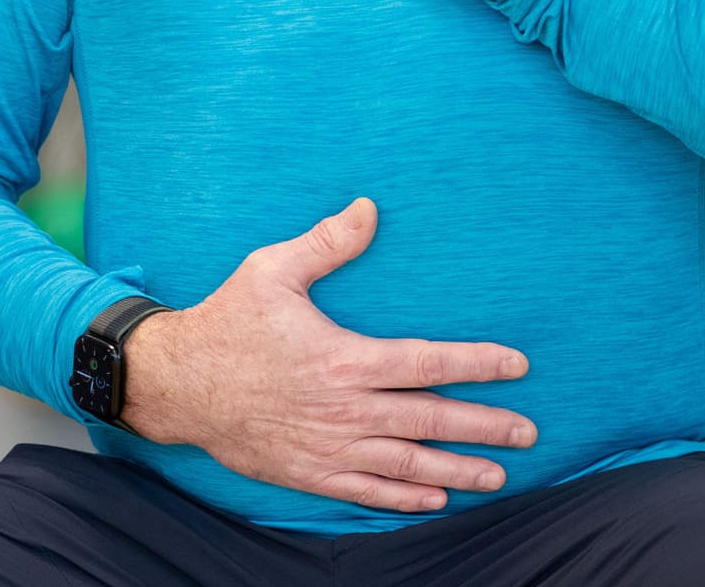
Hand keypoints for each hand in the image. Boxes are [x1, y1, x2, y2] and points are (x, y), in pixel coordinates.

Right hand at [119, 197, 537, 512]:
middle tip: (528, 433)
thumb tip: (368, 208)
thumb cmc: (226, 323)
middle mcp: (345, 409)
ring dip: (457, 469)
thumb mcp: (272, 270)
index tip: (518, 365)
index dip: (478, 365)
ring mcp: (328, 446)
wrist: (177, 383)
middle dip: (485, 427)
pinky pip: (366, 488)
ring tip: (498, 474)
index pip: (428, 363)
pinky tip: (434, 497)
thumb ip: (327, 243)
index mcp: (345, 359)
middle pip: (430, 420)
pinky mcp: (307, 471)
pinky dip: (404, 496)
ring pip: (407, 463)